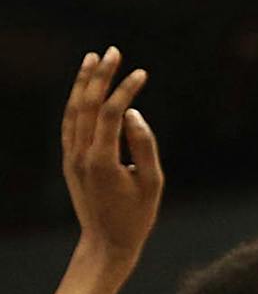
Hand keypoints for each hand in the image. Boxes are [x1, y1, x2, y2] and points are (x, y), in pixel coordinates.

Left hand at [61, 48, 163, 275]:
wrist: (106, 242)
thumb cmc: (136, 215)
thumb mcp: (152, 182)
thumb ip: (145, 145)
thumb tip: (134, 113)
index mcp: (102, 160)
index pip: (110, 114)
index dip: (125, 91)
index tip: (142, 73)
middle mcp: (80, 156)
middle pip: (86, 106)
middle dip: (99, 76)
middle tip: (112, 51)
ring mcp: (71, 158)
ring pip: (72, 112)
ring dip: (83, 84)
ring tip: (93, 59)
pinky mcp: (70, 162)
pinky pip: (69, 124)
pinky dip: (76, 103)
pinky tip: (85, 89)